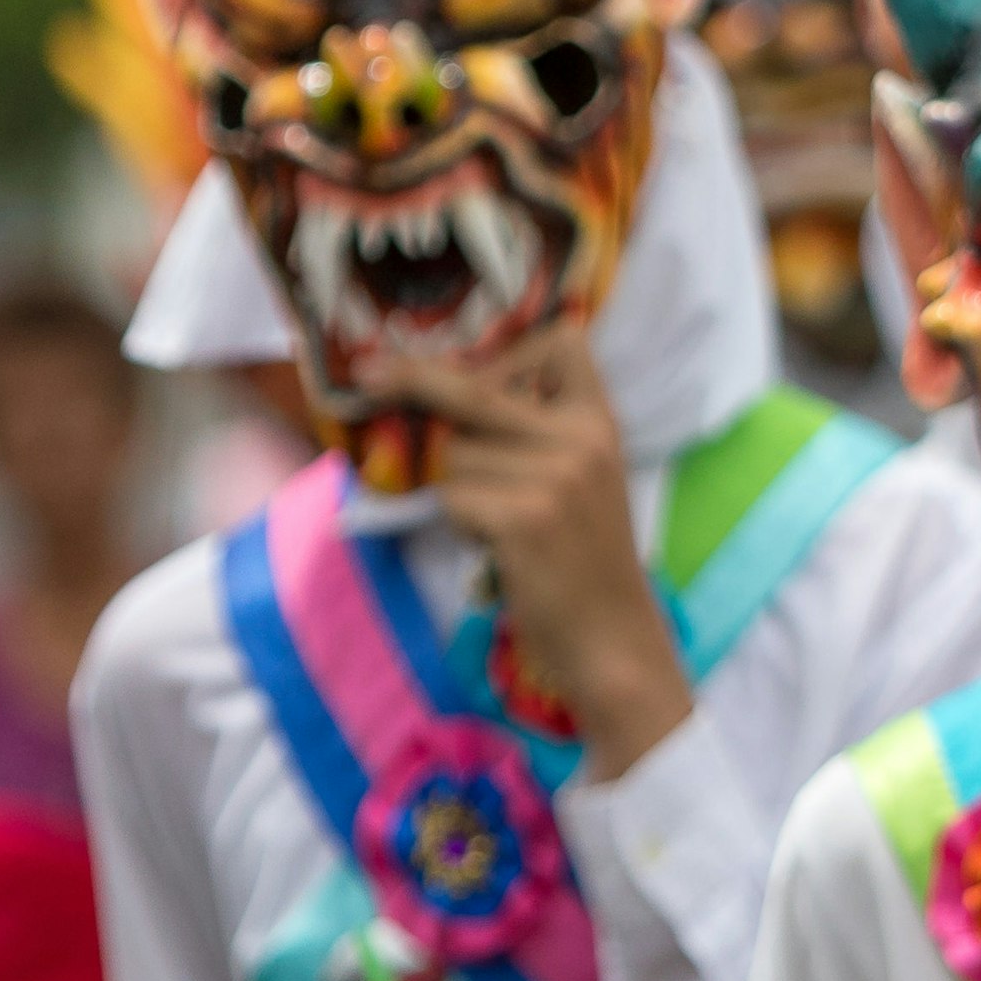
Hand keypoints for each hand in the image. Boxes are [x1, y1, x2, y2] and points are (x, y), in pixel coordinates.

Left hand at [370, 326, 694, 778]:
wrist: (613, 639)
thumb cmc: (585, 562)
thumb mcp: (580, 482)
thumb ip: (534, 436)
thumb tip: (433, 401)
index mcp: (600, 422)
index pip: (563, 341)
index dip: (509, 348)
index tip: (473, 367)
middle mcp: (582, 439)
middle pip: (476, 387)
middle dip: (414, 380)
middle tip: (368, 374)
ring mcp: (555, 477)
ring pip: (451, 452)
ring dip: (442, 480)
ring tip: (478, 514)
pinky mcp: (524, 518)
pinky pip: (450, 495)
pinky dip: (451, 516)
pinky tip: (483, 540)